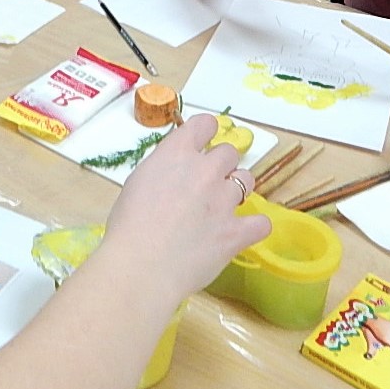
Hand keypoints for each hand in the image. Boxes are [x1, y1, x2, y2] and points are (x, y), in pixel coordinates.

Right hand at [101, 114, 270, 296]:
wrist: (142, 265)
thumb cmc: (128, 225)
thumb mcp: (138, 182)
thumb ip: (163, 170)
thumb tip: (175, 177)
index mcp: (176, 154)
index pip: (205, 123)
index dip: (205, 133)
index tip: (200, 145)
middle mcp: (205, 170)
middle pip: (229, 152)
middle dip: (220, 165)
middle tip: (205, 185)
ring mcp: (224, 200)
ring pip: (247, 180)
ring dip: (237, 189)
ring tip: (222, 207)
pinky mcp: (237, 231)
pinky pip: (261, 222)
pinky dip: (254, 226)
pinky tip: (241, 232)